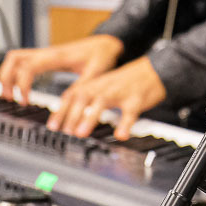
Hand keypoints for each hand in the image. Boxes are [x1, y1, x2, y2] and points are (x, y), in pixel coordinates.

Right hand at [0, 34, 122, 105]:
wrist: (108, 43)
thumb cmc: (102, 55)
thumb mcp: (96, 73)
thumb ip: (81, 87)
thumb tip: (66, 103)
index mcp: (57, 56)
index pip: (28, 67)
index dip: (22, 84)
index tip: (24, 101)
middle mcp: (48, 53)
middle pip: (14, 58)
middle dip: (6, 78)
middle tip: (9, 97)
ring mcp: (45, 54)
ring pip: (15, 58)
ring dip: (8, 75)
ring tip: (10, 95)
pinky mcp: (47, 58)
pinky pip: (23, 62)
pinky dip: (15, 73)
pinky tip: (19, 88)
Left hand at [47, 56, 166, 139]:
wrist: (152, 70)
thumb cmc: (126, 82)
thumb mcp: (103, 86)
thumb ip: (88, 99)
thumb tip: (71, 118)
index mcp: (95, 84)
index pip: (73, 95)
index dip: (61, 110)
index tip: (52, 126)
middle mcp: (104, 86)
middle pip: (83, 97)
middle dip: (72, 114)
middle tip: (64, 131)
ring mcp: (120, 92)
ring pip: (102, 101)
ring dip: (90, 117)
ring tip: (81, 133)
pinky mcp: (136, 99)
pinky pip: (130, 112)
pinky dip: (125, 124)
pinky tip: (121, 135)